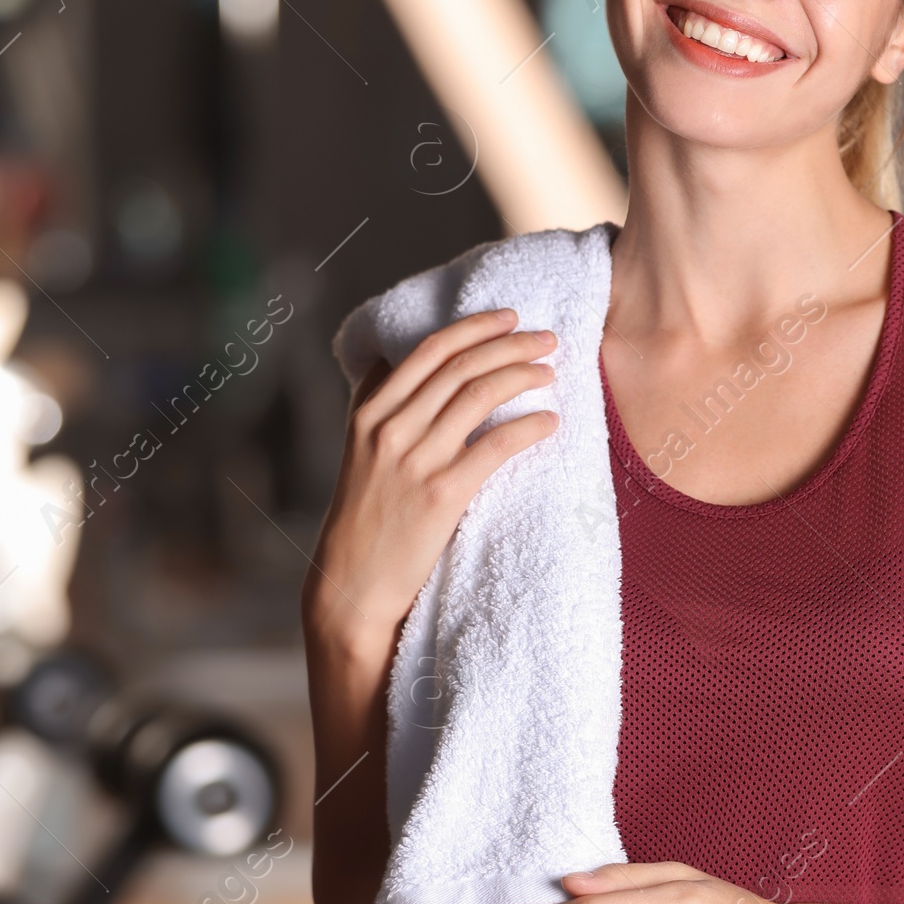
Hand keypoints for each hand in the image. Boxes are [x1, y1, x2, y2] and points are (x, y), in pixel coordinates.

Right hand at [304, 308, 557, 655]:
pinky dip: (529, 426)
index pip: (430, 351)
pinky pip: (496, 445)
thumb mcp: (358, 453)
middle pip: (461, 367)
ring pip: (479, 395)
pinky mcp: (442, 493)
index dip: (475, 328)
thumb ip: (379, 406)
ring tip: (551, 372)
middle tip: (547, 339)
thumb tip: (398, 361)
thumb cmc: (363, 519)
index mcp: (370, 412)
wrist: (352, 585)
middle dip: (510, 344)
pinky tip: (550, 421)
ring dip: (523, 375)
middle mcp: (390, 428)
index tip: (509, 318)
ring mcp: (415, 460)